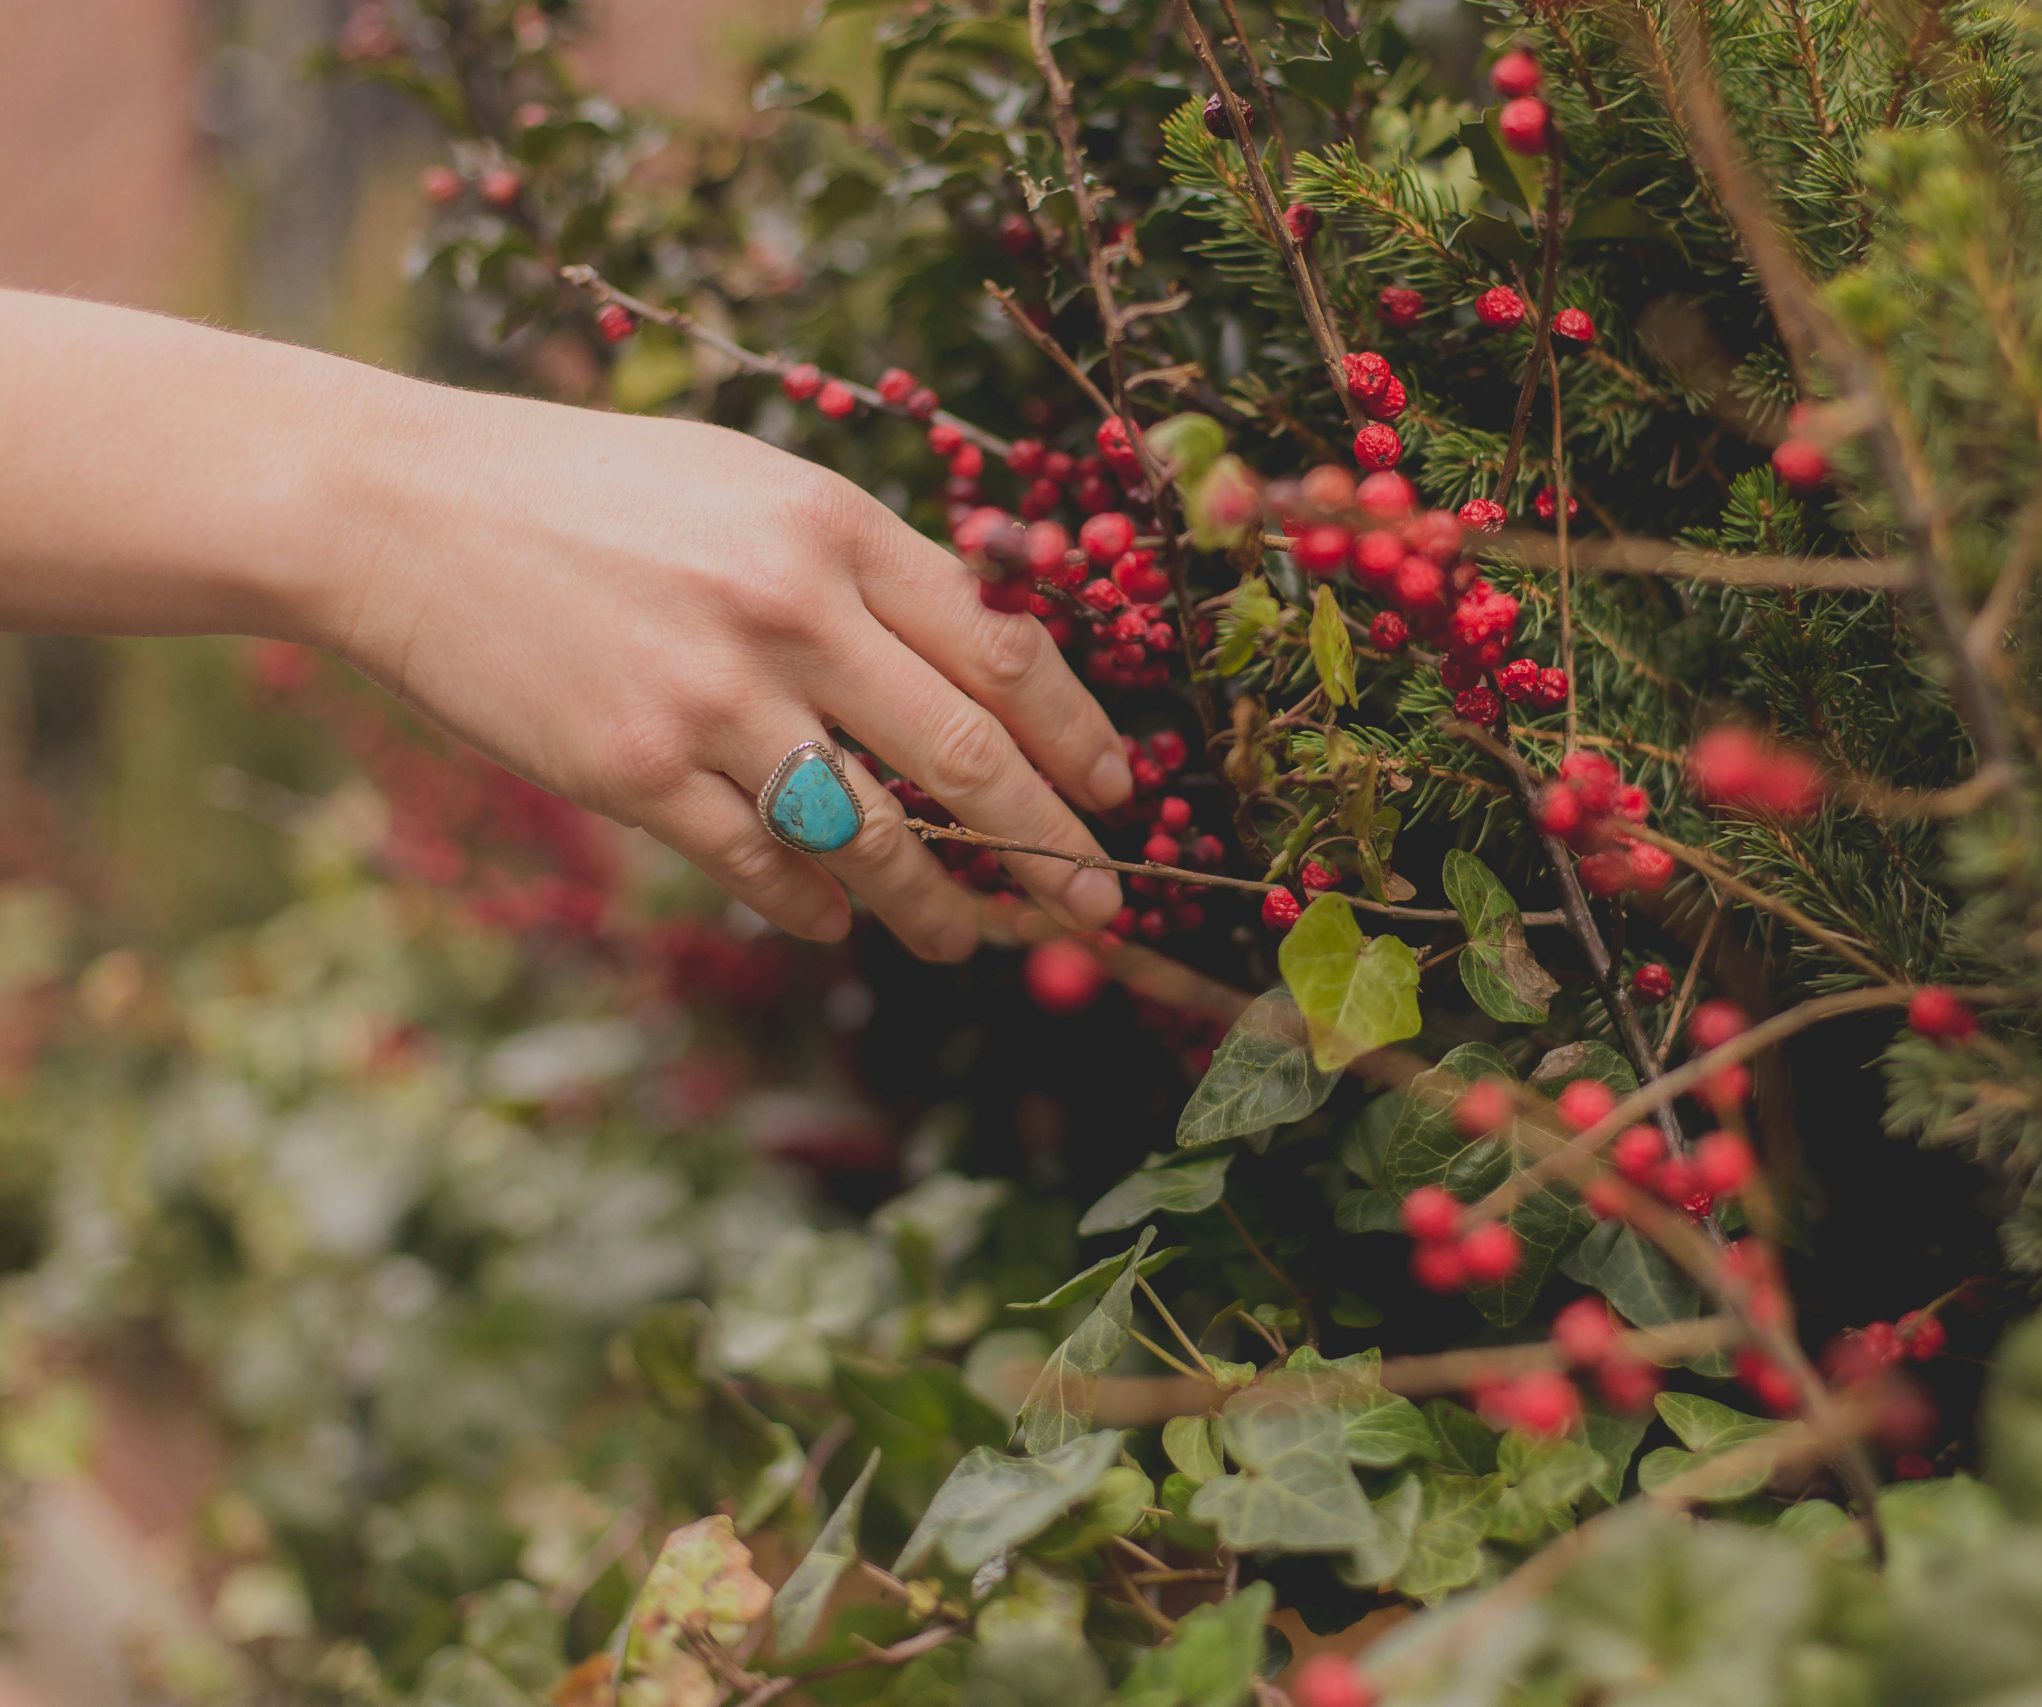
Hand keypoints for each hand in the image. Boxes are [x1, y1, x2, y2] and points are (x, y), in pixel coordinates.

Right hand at [323, 386, 1131, 957]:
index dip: (1081, 737)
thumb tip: (978, 660)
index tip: (1119, 792)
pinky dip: (816, 907)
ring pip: (875, 838)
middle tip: (1098, 905)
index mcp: (835, 527)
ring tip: (968, 936)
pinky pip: (765, 869)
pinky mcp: (634, 774)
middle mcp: (793, 613)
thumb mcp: (746, 483)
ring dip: (939, 904)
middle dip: (1053, 849)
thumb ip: (860, 564)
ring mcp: (713, 701)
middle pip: (970, 759)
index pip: (1005, 651)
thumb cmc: (584, 488)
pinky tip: (836, 920)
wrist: (394, 507)